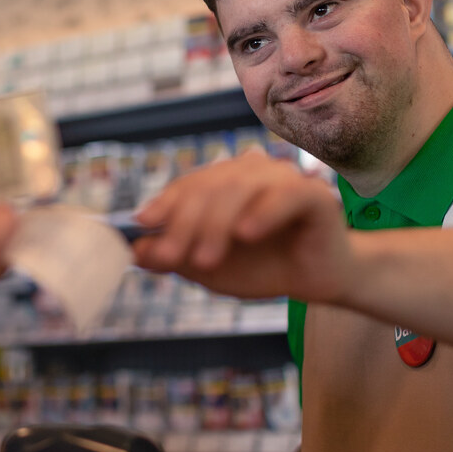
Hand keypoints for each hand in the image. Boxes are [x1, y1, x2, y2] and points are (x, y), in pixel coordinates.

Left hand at [132, 151, 350, 301]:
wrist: (316, 280)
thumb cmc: (262, 267)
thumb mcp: (210, 267)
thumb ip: (175, 255)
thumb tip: (136, 251)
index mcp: (225, 181)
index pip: (189, 184)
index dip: (165, 203)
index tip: (142, 223)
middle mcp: (252, 170)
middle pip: (210, 186)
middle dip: (185, 224)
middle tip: (170, 257)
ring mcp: (283, 177)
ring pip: (241, 187)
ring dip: (217, 224)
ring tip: (204, 259)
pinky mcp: (313, 193)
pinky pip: (285, 195)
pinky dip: (263, 212)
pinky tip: (246, 234)